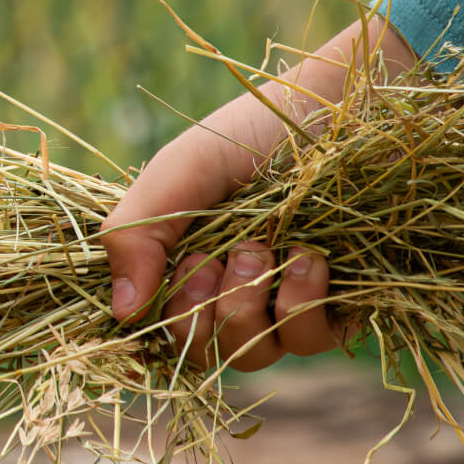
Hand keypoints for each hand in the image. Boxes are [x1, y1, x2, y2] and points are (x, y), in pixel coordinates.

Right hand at [99, 17, 416, 370]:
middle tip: (221, 257)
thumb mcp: (178, 173)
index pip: (157, 325)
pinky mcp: (334, 305)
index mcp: (181, 259)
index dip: (167, 316)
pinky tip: (310, 257)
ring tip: (268, 248)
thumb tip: (121, 314)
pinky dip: (302, 303)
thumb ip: (135, 235)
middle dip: (206, 311)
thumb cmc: (252, 131)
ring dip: (249, 306)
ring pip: (250, 354)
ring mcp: (280, 301)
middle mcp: (227, 288)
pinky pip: (308, 341)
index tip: (189, 264)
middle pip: (199, 351)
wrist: (341, 109)